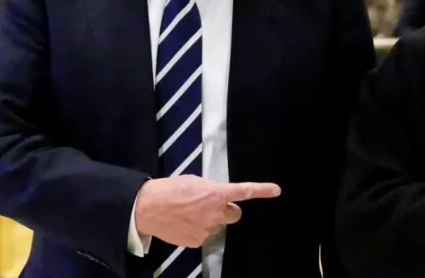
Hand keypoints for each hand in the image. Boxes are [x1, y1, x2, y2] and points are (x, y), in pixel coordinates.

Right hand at [135, 175, 280, 247]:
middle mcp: (215, 213)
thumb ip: (211, 189)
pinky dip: (197, 230)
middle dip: (227, 210)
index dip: (262, 190)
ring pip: (217, 225)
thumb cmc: (170, 189)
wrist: (147, 208)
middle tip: (211, 205)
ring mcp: (207, 229)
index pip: (244, 191)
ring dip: (209, 219)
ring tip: (189, 213)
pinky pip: (204, 235)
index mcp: (215, 193)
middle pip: (234, 214)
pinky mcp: (197, 241)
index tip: (276, 190)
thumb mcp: (194, 182)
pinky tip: (183, 223)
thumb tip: (217, 197)